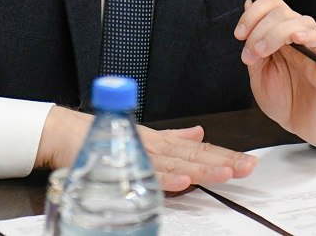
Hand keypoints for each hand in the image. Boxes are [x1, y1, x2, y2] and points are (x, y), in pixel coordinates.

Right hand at [35, 105, 255, 191]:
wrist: (67, 134)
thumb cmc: (106, 136)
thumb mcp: (146, 136)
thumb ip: (174, 138)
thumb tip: (200, 132)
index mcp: (163, 142)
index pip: (200, 150)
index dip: (224, 154)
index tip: (247, 162)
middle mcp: (156, 147)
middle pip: (194, 156)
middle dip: (222, 161)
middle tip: (247, 167)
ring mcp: (141, 155)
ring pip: (176, 164)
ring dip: (200, 169)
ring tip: (224, 173)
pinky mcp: (124, 164)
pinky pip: (148, 174)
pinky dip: (165, 179)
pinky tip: (183, 183)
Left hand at [235, 0, 315, 149]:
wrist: (304, 126)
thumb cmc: (285, 100)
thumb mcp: (259, 72)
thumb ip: (253, 43)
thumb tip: (248, 6)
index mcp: (282, 33)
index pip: (272, 4)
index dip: (252, 13)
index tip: (239, 34)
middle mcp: (299, 34)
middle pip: (281, 11)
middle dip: (258, 30)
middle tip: (250, 55)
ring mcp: (315, 46)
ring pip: (298, 21)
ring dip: (273, 34)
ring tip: (262, 54)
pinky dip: (309, 35)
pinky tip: (297, 39)